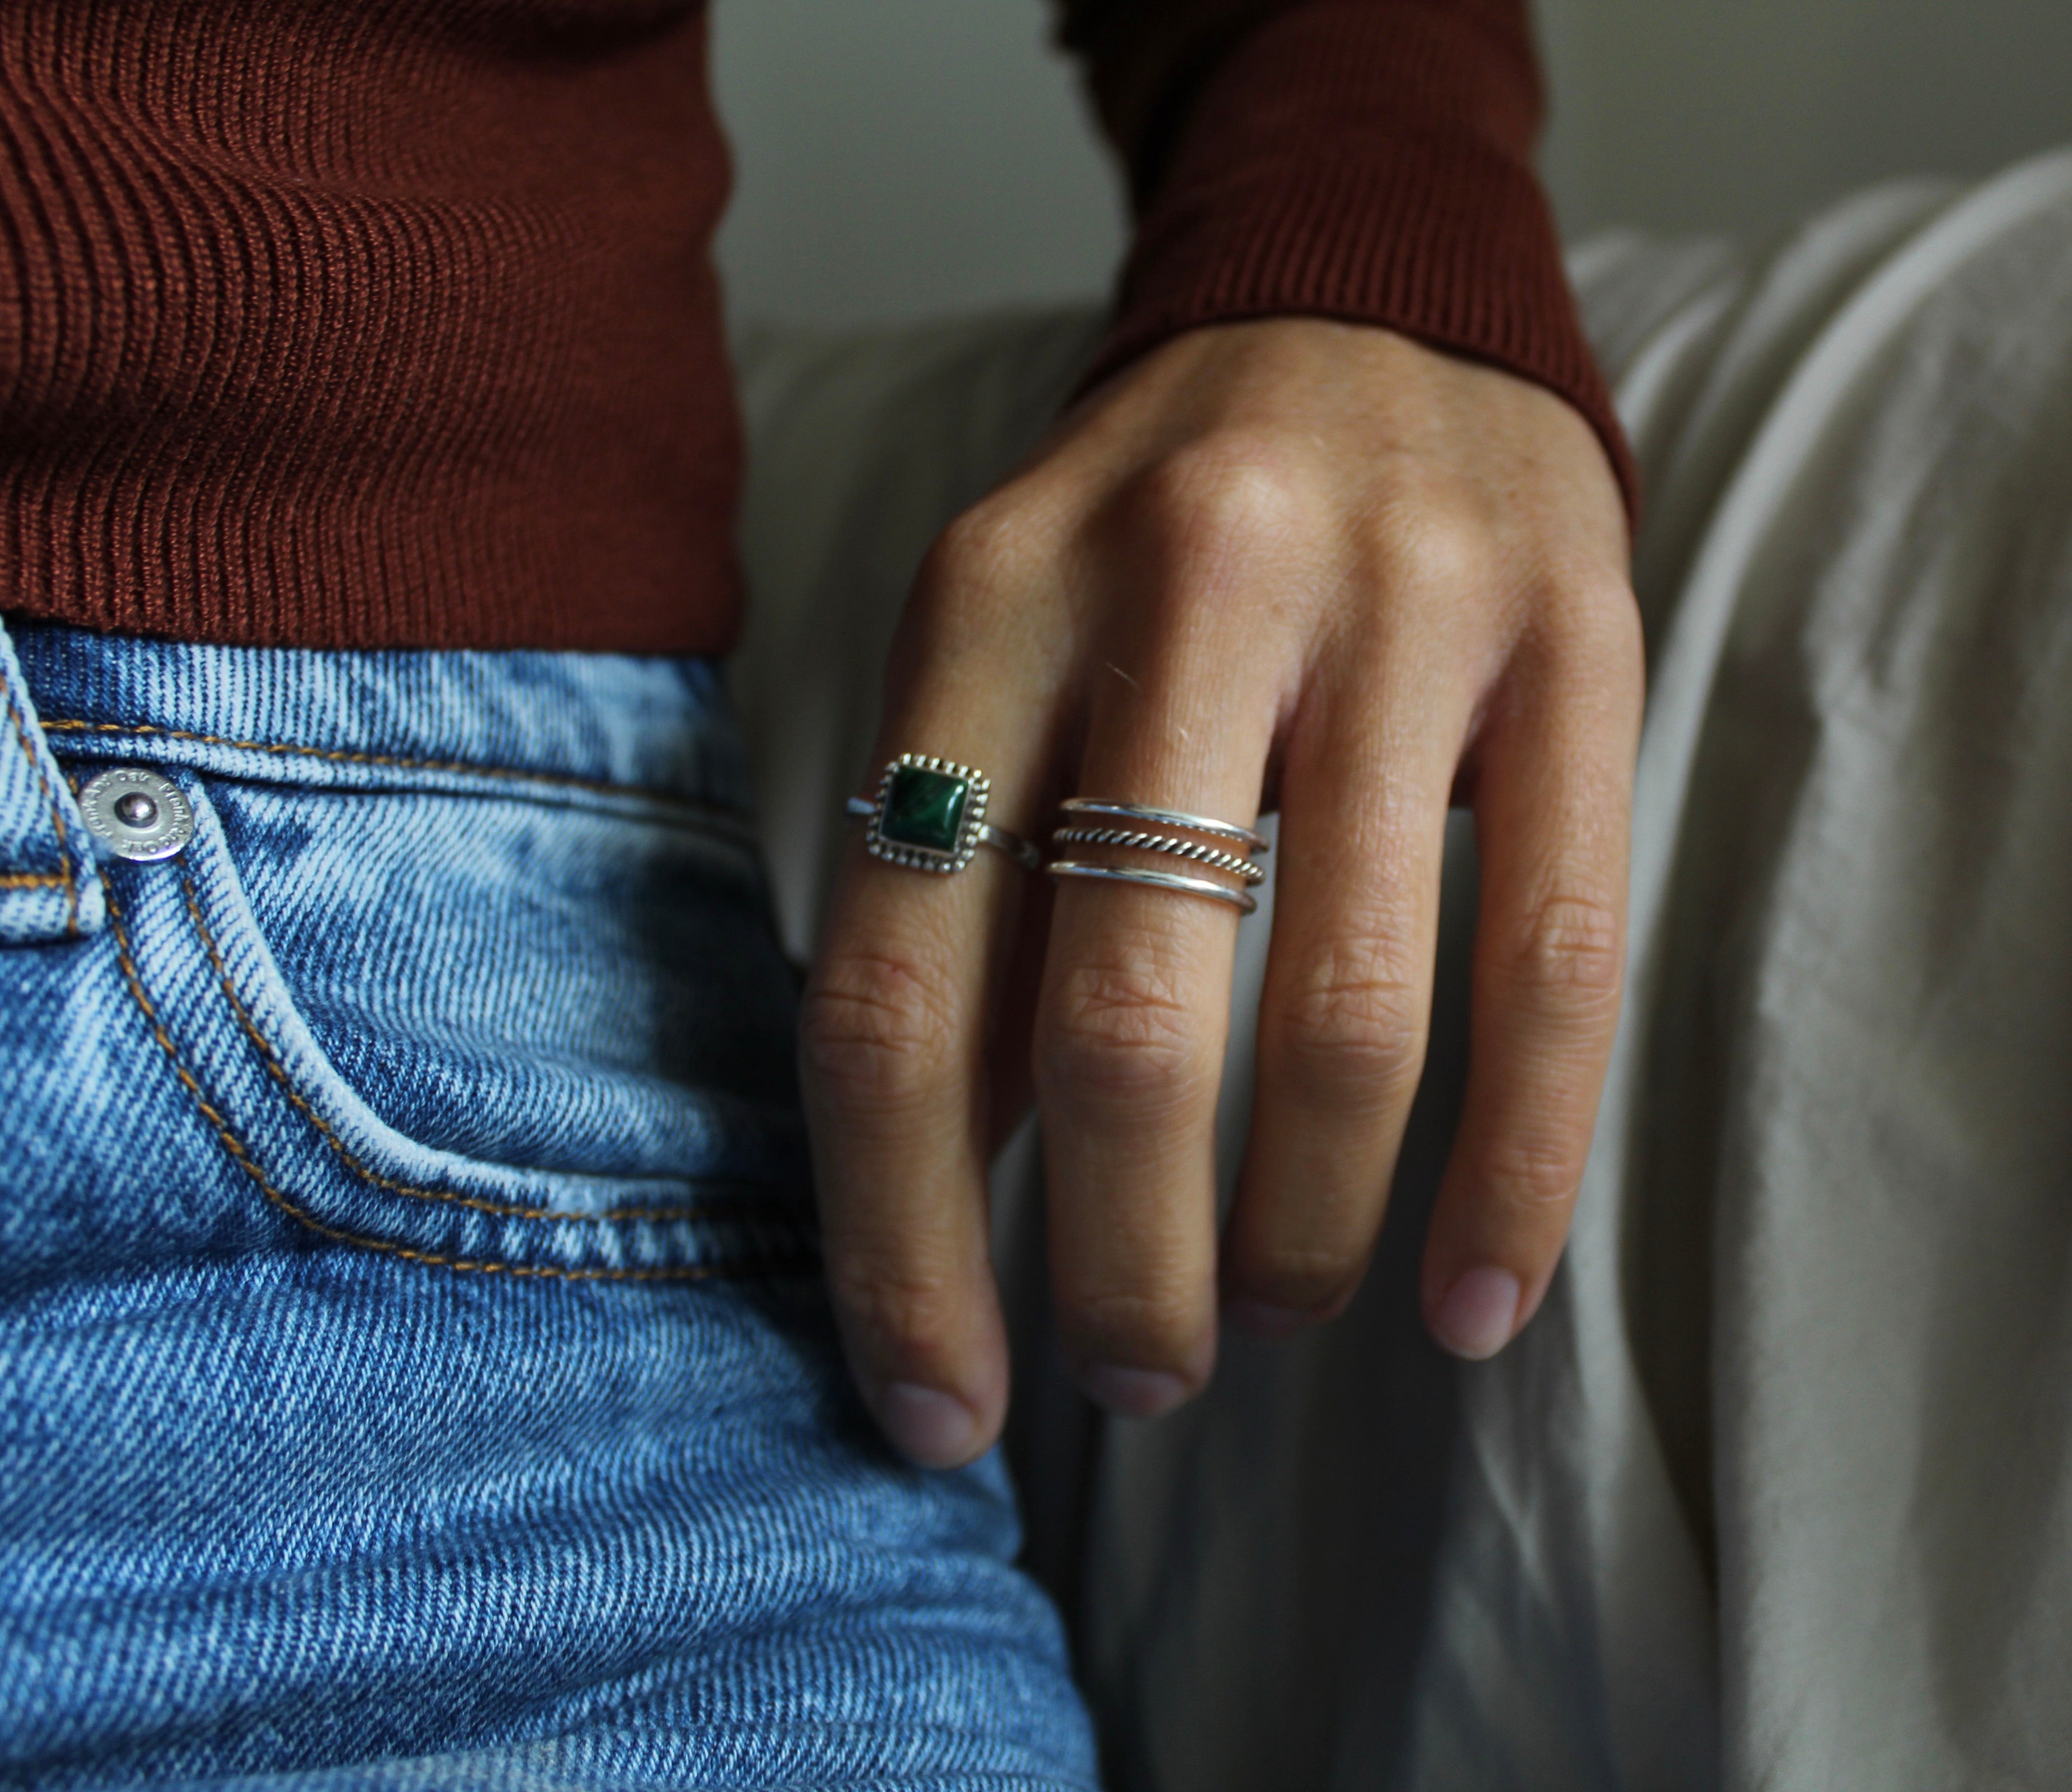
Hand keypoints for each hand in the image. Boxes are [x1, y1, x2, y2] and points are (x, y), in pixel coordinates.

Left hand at [799, 316, 1639, 1467]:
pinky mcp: (1572, 638)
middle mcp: (1178, 588)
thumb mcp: (996, 670)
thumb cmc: (1143, 553)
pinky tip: (1473, 1301)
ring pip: (1341, 1014)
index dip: (901, 1239)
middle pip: (1119, 1026)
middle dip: (1118, 1266)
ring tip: (1269, 1306)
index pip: (895, 986)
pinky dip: (1512, 1173)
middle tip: (1133, 1376)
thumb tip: (927, 1217)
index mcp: (982, 610)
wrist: (1353, 312)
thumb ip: (954, 909)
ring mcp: (1396, 602)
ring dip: (1296, 1229)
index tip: (933, 1412)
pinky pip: (1556, 964)